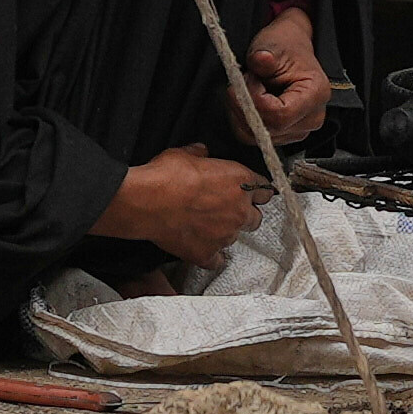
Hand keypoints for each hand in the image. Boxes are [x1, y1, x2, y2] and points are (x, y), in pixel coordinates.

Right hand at [109, 147, 268, 278]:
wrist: (147, 202)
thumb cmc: (167, 176)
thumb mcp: (184, 154)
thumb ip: (200, 155)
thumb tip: (202, 153)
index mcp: (240, 182)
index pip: (264, 190)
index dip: (255, 192)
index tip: (249, 194)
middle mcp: (239, 210)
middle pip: (256, 218)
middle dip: (244, 214)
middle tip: (226, 210)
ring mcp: (225, 235)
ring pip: (235, 238)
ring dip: (225, 232)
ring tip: (206, 227)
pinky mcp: (207, 253)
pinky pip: (217, 261)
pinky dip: (211, 256)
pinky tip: (202, 249)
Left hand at [241, 0, 339, 143]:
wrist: (290, 50)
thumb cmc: (285, 47)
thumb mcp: (273, 44)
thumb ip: (264, 56)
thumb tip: (261, 59)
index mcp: (315, 95)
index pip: (280, 115)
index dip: (255, 100)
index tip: (247, 79)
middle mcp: (311, 118)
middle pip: (268, 128)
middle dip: (245, 105)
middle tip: (242, 81)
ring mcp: (298, 130)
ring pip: (257, 135)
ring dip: (241, 112)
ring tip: (248, 87)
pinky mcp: (283, 134)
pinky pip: (253, 136)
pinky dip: (243, 118)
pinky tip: (248, 99)